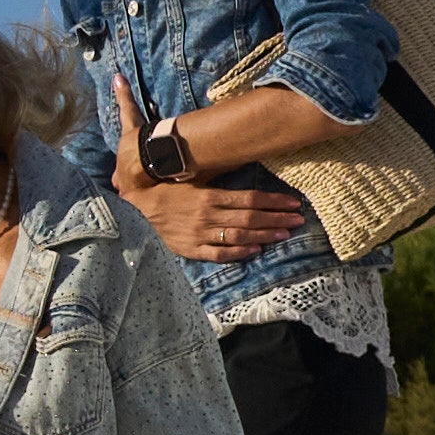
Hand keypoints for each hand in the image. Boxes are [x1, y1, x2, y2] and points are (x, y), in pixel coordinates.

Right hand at [142, 170, 308, 261]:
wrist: (136, 212)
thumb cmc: (165, 194)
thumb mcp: (190, 183)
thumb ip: (215, 185)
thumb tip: (241, 182)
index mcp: (210, 196)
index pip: (250, 199)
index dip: (274, 202)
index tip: (293, 204)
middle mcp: (209, 215)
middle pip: (251, 218)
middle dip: (277, 219)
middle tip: (298, 221)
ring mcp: (201, 234)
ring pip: (240, 235)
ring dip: (265, 235)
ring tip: (284, 234)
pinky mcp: (192, 249)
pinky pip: (219, 253)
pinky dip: (238, 252)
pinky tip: (255, 250)